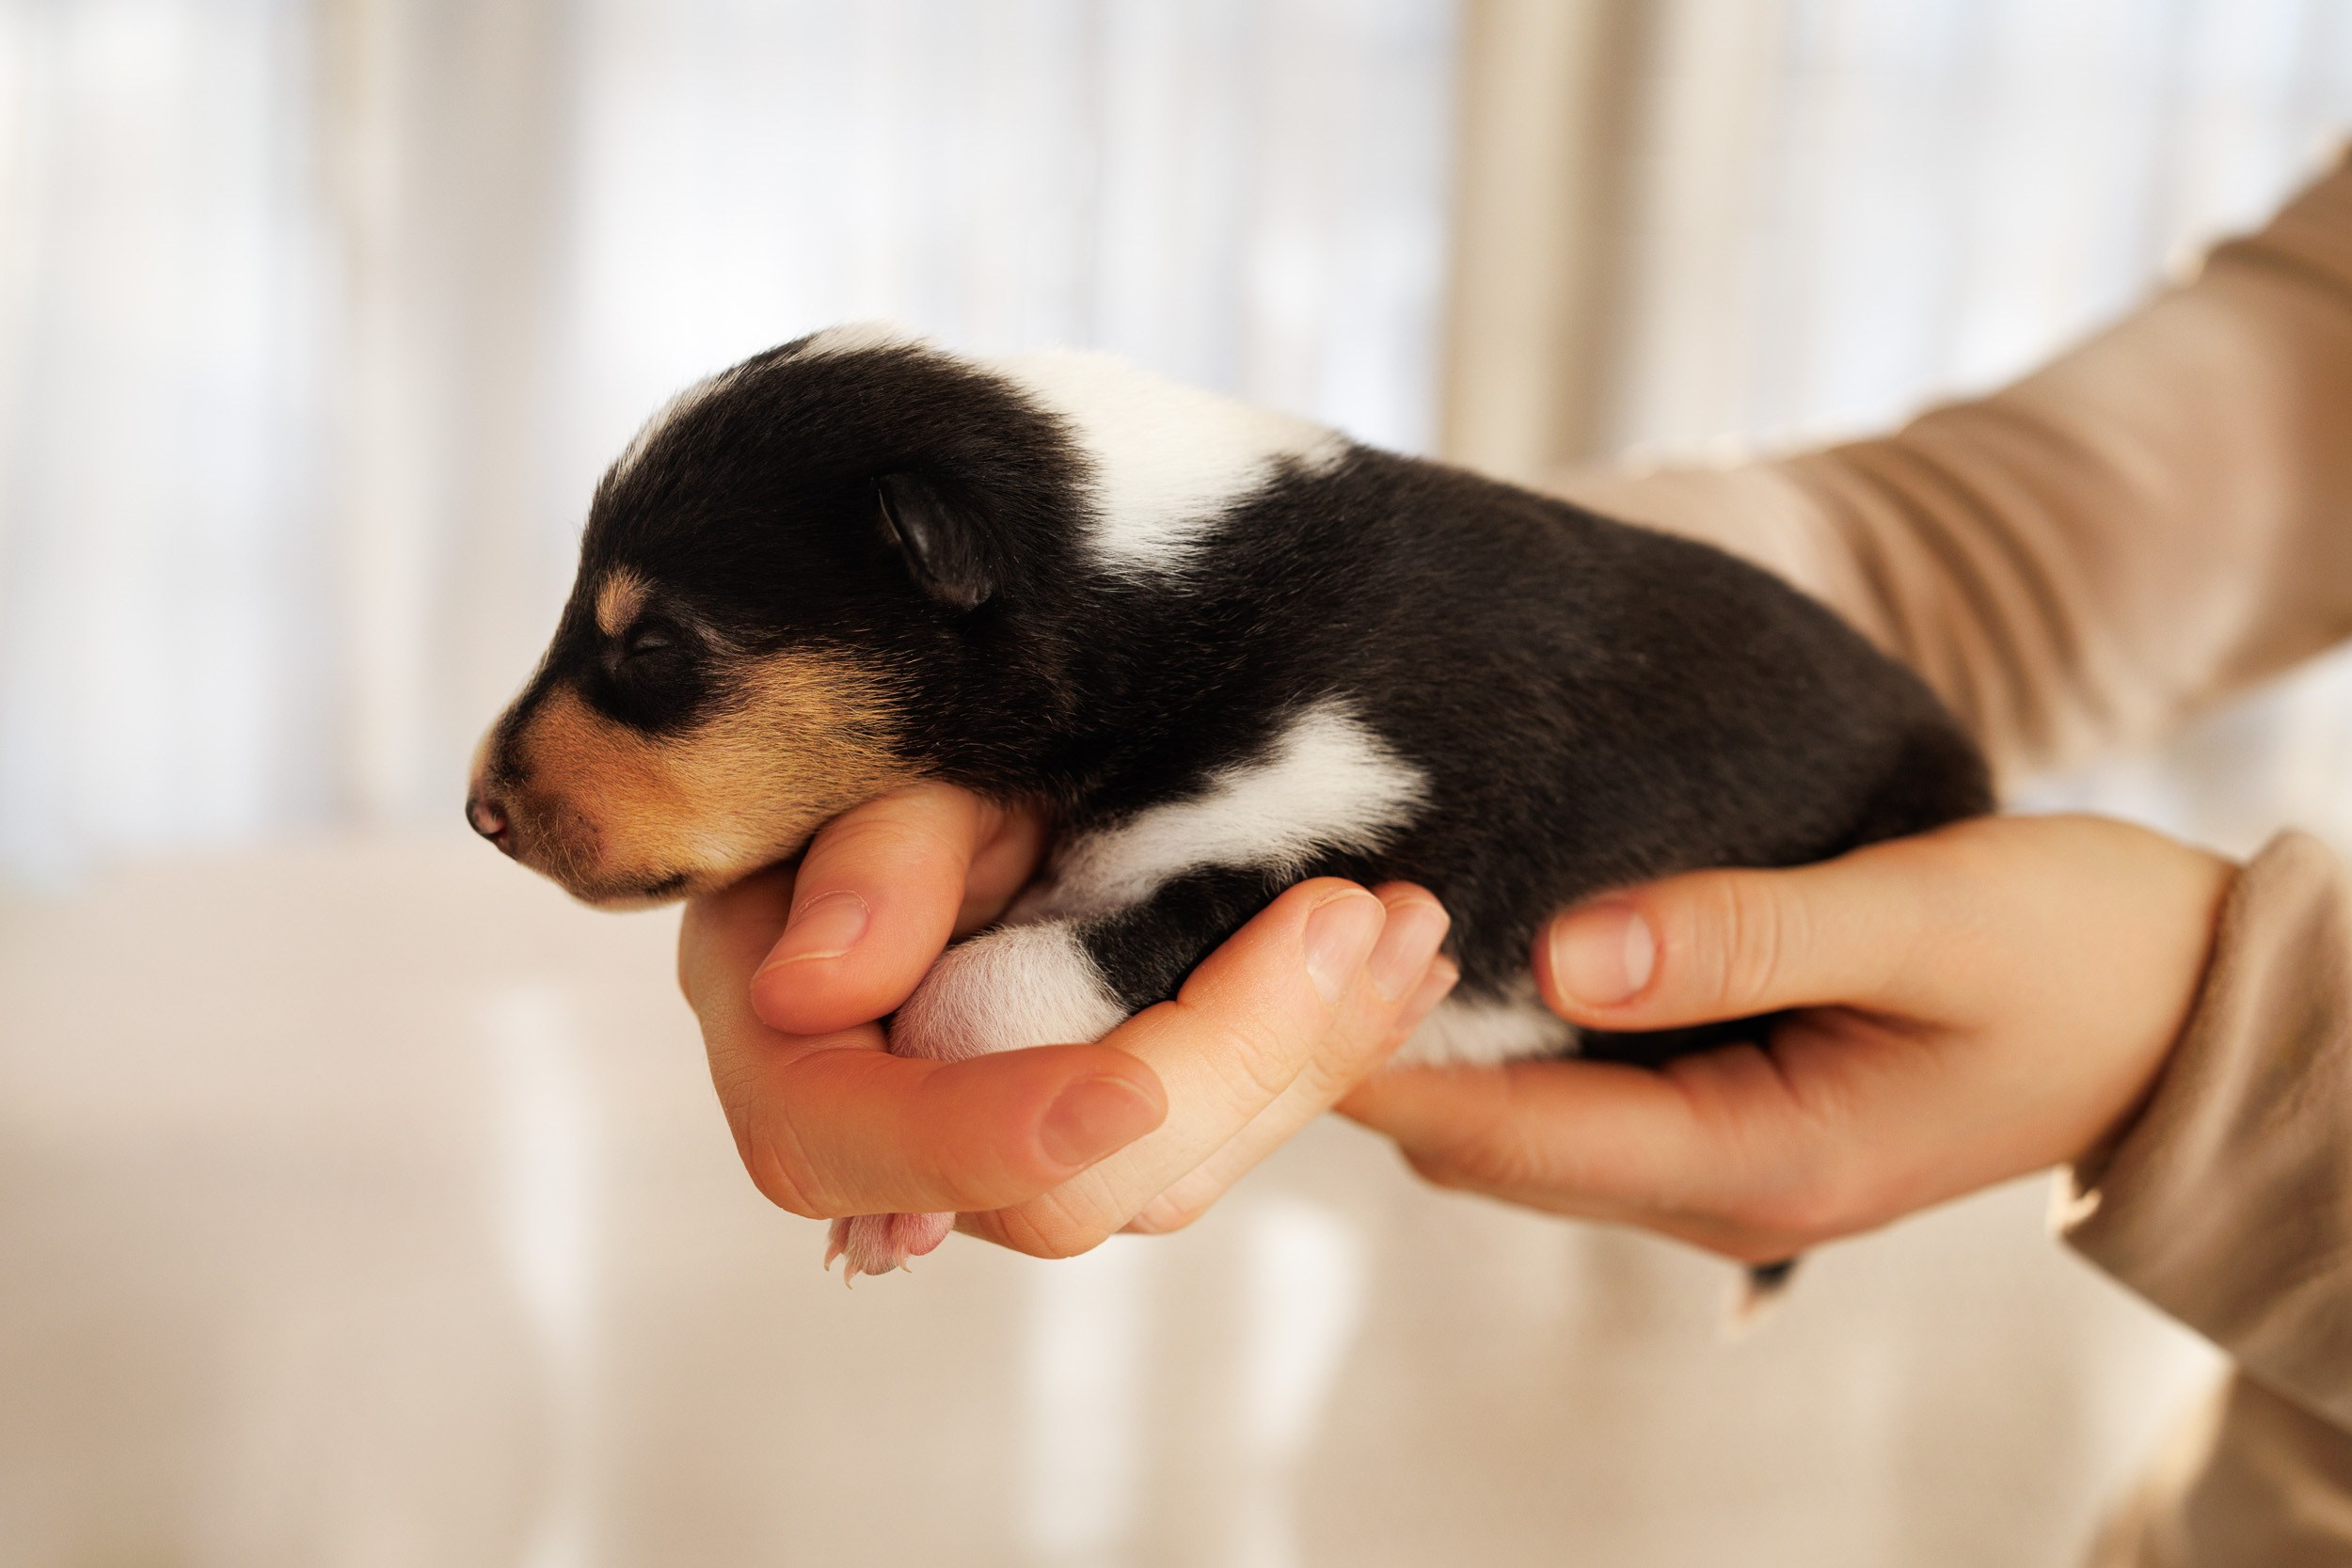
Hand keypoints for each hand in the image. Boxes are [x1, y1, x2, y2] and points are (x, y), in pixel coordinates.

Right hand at [677, 783, 1457, 1257]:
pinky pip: (1220, 1135)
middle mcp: (899, 1139)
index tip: (1128, 1088)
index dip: (992, 1134)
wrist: (938, 740)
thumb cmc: (888, 738)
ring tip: (1410, 926)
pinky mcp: (1111, 1124)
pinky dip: (1319, 1053)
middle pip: (1057, 1193)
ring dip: (1309, 1059)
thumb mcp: (877, 761)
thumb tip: (817, 988)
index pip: (850, 1144)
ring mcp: (1018, 1145)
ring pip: (1167, 1179)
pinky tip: (1396, 967)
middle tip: (1357, 916)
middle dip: (1227, 1067)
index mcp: (790, 1048)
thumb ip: (864, 860)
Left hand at [1338, 814, 2233, 1263]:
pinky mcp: (1719, 1114)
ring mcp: (1715, 1163)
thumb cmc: (2069, 949)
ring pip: (1515, 1127)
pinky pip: (1567, 1095)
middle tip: (1299, 923)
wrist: (2179, 1005)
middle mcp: (1716, 1187)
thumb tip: (1563, 946)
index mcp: (1761, 1160)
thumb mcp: (1921, 919)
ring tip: (1350, 926)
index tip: (1298, 965)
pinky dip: (1496, 1033)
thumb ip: (1745, 933)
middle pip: (1488, 1146)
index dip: (1388, 1061)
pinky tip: (1455, 946)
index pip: (1512, 1134)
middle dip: (1382, 1056)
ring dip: (1430, 1045)